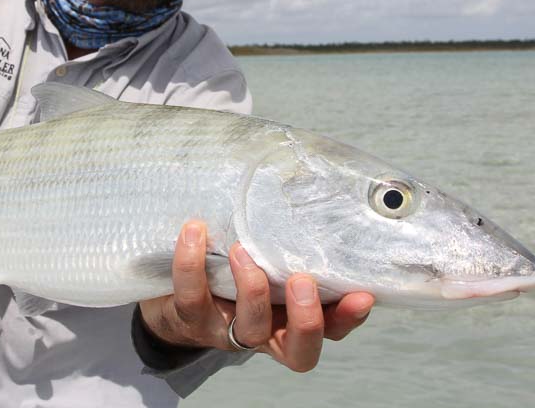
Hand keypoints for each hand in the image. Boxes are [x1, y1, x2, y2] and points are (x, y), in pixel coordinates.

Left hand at [138, 221, 373, 372]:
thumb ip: (288, 240)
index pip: (330, 330)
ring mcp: (228, 330)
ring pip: (249, 327)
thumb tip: (314, 183)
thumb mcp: (264, 257)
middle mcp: (266, 333)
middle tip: (302, 280)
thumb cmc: (231, 267)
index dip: (347, 319)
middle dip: (305, 319)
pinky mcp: (190, 318)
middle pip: (296, 351)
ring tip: (241, 249)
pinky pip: (192, 298)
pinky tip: (194, 231)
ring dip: (252, 288)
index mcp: (291, 319)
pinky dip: (191, 263)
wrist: (172, 294)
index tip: (362, 293)